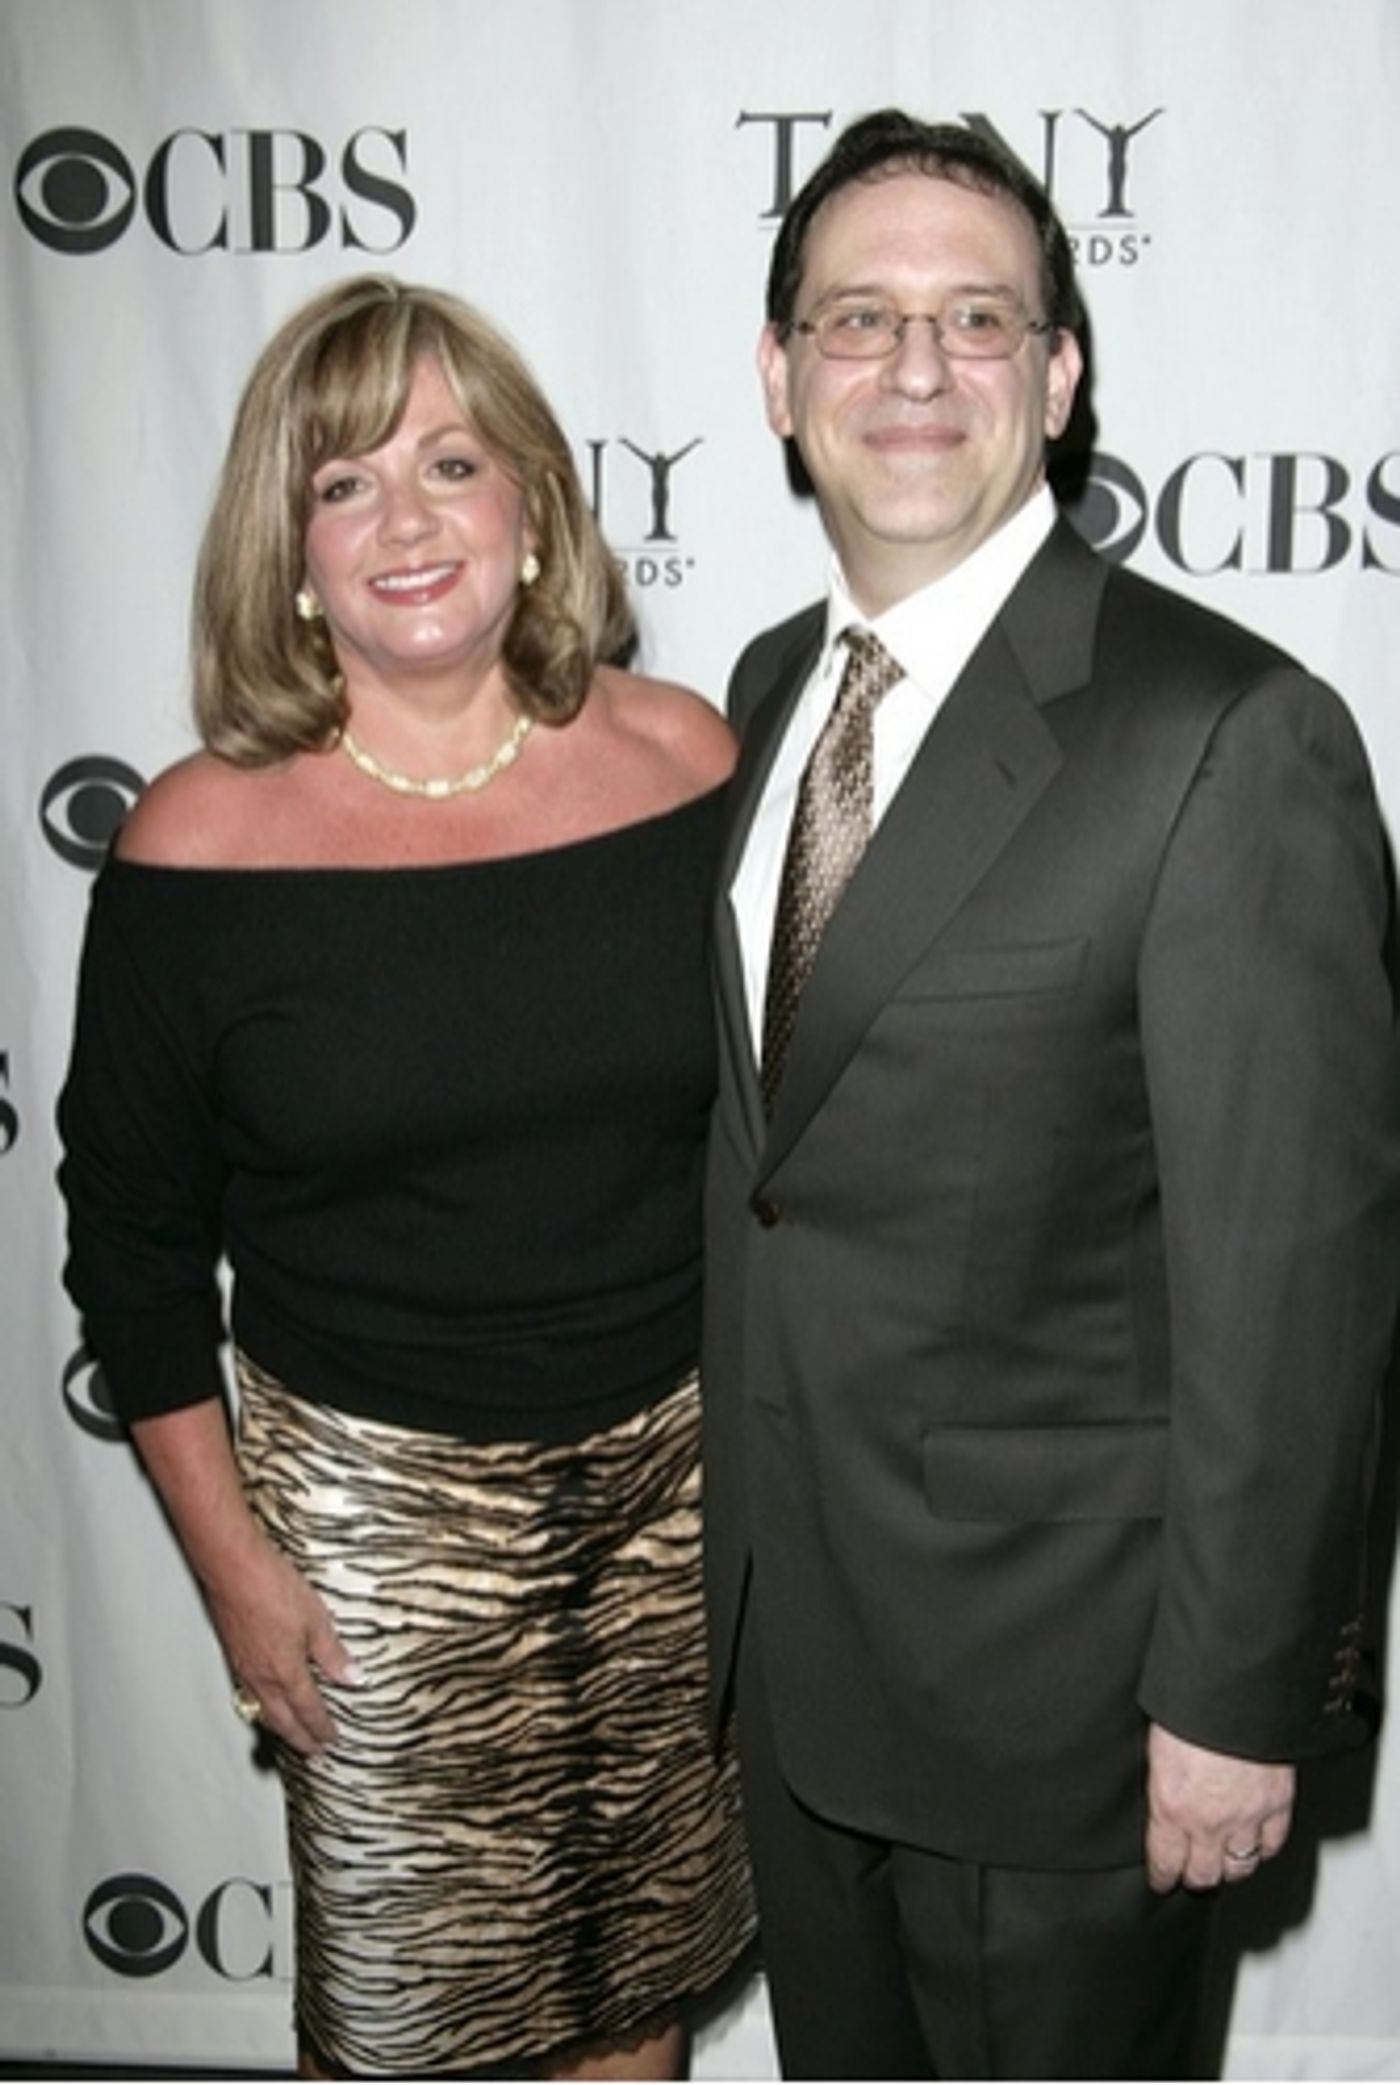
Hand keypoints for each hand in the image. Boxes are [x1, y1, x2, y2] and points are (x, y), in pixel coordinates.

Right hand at [207, 1533, 357, 1757]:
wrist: (233, 1568)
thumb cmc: (272, 1587)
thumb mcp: (316, 1618)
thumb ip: (332, 1653)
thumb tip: (352, 1677)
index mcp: (286, 1671)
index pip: (308, 1710)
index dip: (321, 1728)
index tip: (332, 1741)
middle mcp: (262, 1677)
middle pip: (283, 1720)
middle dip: (300, 1739)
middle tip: (313, 1753)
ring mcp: (244, 1668)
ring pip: (264, 1710)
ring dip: (280, 1726)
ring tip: (292, 1735)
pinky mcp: (234, 1655)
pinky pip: (250, 1693)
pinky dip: (263, 1706)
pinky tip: (267, 1701)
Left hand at [1145, 1723, 1293, 1892]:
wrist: (1234, 1692)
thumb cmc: (1190, 1709)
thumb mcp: (1156, 1747)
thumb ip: (1161, 1782)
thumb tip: (1161, 1795)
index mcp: (1171, 1807)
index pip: (1165, 1862)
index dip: (1162, 1876)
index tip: (1161, 1881)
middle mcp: (1209, 1822)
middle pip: (1204, 1874)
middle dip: (1195, 1877)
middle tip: (1191, 1874)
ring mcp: (1247, 1818)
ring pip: (1240, 1867)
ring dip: (1230, 1867)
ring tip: (1224, 1863)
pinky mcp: (1277, 1806)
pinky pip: (1272, 1844)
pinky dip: (1264, 1848)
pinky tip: (1257, 1844)